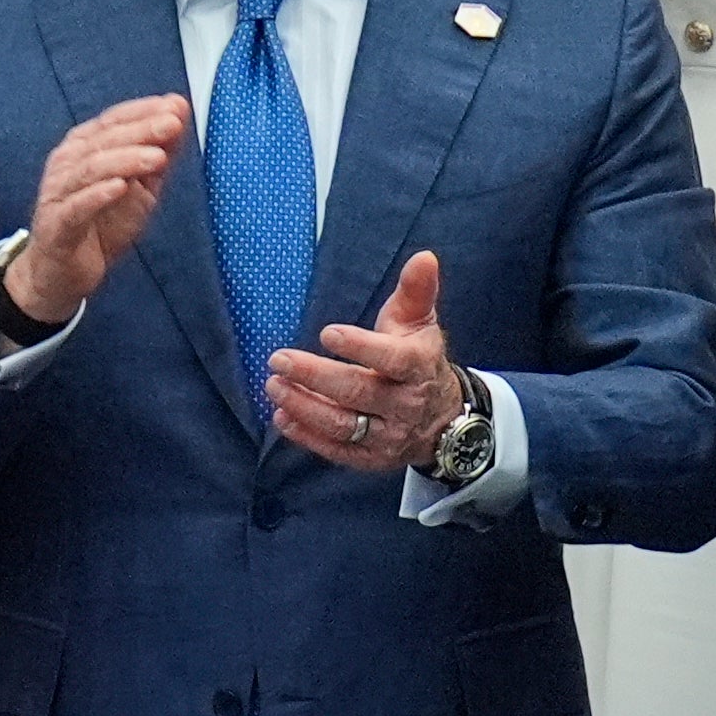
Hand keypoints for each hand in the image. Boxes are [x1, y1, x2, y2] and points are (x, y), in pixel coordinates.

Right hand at [2, 95, 191, 323]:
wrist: (63, 274)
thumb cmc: (101, 224)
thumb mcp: (140, 188)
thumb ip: (158, 154)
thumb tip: (180, 115)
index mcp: (85, 147)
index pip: (114, 119)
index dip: (144, 110)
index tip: (176, 105)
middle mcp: (67, 163)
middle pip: (104, 139)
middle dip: (142, 130)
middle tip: (172, 124)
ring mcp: (58, 193)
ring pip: (90, 168)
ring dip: (126, 159)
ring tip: (157, 157)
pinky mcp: (55, 225)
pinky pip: (75, 207)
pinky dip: (98, 195)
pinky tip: (120, 187)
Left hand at [266, 250, 466, 472]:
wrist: (442, 419)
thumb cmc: (419, 360)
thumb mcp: (420, 323)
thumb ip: (416, 291)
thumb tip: (424, 256)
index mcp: (419, 366)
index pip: (391, 359)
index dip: (360, 348)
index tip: (326, 334)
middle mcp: (405, 404)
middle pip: (357, 393)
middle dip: (315, 376)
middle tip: (278, 360)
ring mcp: (389, 436)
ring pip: (343, 425)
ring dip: (304, 407)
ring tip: (273, 387)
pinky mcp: (372, 458)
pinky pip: (337, 450)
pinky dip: (307, 436)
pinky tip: (282, 417)